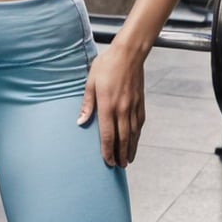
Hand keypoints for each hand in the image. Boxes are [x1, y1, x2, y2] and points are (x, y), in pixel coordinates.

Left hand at [76, 43, 145, 167]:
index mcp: (107, 105)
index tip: (108, 161)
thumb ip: (87, 104)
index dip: (108, 150)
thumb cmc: (106, 65)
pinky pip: (140, 124)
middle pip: (122, 138)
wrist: (128, 54)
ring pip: (133, 134)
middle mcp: (122, 109)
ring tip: (128, 160)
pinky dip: (138, 135)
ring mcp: (133, 107)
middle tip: (119, 167)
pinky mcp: (140, 103)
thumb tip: (80, 122)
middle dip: (121, 154)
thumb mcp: (90, 82)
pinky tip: (135, 141)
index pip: (107, 134)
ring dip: (131, 148)